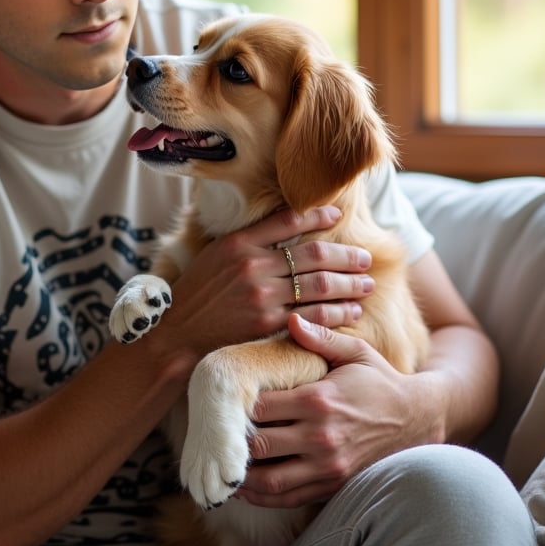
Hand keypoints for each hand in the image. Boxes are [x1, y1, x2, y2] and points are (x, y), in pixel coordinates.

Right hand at [162, 207, 374, 357]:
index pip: (288, 220)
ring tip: (366, 283)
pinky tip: (351, 310)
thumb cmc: (198, 290)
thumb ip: (247, 239)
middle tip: (366, 257)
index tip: (336, 214)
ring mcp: (262, 296)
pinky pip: (312, 314)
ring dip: (349, 283)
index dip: (317, 215)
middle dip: (346, 255)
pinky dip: (336, 312)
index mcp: (239, 242)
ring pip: (319, 284)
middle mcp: (253, 265)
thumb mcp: (215, 253)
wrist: (178, 331)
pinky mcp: (268, 323)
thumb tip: (281, 222)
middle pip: (313, 254)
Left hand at [236, 313, 435, 508]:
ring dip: (241, 475)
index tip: (220, 400)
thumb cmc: (380, 380)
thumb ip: (320, 336)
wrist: (418, 420)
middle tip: (211, 432)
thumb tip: (290, 317)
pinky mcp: (333, 485)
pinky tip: (242, 486)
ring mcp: (327, 466)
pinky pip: (289, 498)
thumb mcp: (355, 352)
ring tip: (218, 463)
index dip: (237, 405)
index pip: (262, 406)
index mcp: (319, 400)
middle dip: (233, 440)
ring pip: (270, 479)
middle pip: (260, 443)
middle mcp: (321, 437)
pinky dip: (261, 497)